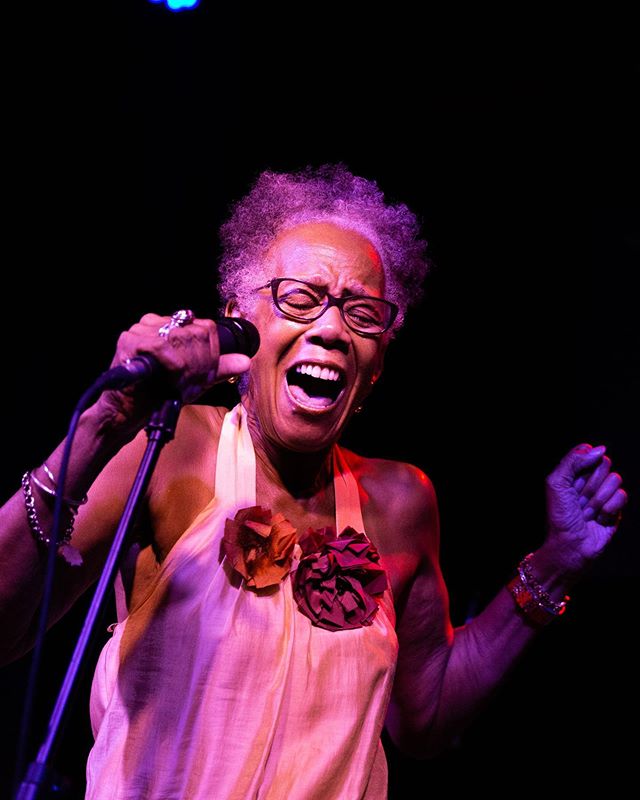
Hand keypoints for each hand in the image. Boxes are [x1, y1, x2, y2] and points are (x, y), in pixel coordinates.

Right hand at [96, 313, 250, 431]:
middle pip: (192, 331)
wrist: (130, 411)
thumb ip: (219, 369)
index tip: (202, 370)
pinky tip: (169, 372)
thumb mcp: (195, 380)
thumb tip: (245, 362)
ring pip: (177, 336)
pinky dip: (170, 361)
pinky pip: (160, 345)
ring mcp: (141, 329)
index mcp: (170, 326)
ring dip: (183, 362)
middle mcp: (155, 323)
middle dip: (196, 359)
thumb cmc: (160, 393)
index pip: (203, 326)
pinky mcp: (130, 340)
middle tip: (189, 378)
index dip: (208, 350)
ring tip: (176, 378)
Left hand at [543, 443, 627, 575]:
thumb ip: (573, 460)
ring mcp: (604, 493)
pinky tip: (599, 518)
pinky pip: (623, 495)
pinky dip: (609, 508)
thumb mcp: (556, 483)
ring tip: (587, 512)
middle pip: (604, 463)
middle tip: (579, 500)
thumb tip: (599, 449)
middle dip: (590, 484)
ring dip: (598, 498)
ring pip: (615, 479)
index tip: (573, 481)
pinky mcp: (616, 508)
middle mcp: (590, 480)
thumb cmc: (560, 515)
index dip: (584, 464)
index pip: (589, 452)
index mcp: (574, 472)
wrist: (570, 545)